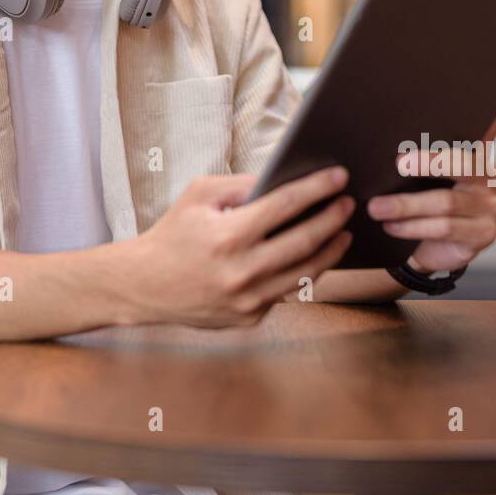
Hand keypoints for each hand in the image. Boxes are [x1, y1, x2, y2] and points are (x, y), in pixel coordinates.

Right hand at [132, 167, 354, 327]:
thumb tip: (282, 182)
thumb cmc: (173, 233)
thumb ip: (242, 185)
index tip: (339, 177)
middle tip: (349, 203)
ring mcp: (248, 299)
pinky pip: (287, 291)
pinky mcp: (250, 317)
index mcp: (229, 235)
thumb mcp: (199, 195)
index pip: (285, 205)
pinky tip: (315, 256)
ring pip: (305, 273)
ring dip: (330, 250)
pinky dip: (304, 272)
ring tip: (343, 232)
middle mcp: (242, 270)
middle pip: (305, 241)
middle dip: (333, 218)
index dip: (317, 188)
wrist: (145, 285)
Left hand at [367, 61, 495, 274]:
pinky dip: (413, 226)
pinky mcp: (482, 234)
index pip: (493, 117)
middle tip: (399, 163)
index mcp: (473, 148)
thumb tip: (358, 109)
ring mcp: (489, 205)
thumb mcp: (404, 170)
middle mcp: (487, 173)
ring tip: (376, 207)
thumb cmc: (409, 197)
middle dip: (429, 162)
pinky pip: (446, 228)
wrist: (416, 249)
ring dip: (406, 205)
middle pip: (464, 162)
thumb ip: (400, 142)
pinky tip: (392, 226)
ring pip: (446, 201)